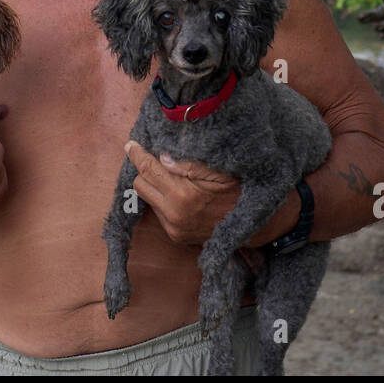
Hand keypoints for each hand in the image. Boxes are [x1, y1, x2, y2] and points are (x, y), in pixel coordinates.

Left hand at [124, 140, 240, 245]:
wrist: (252, 225)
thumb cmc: (238, 190)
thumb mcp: (219, 171)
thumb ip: (189, 163)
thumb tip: (162, 156)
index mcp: (183, 194)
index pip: (148, 169)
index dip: (137, 154)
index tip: (131, 145)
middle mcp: (174, 214)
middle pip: (140, 184)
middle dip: (145, 170)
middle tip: (153, 159)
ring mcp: (174, 228)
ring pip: (148, 199)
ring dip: (154, 186)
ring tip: (169, 177)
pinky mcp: (176, 237)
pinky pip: (158, 212)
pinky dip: (164, 201)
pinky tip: (179, 194)